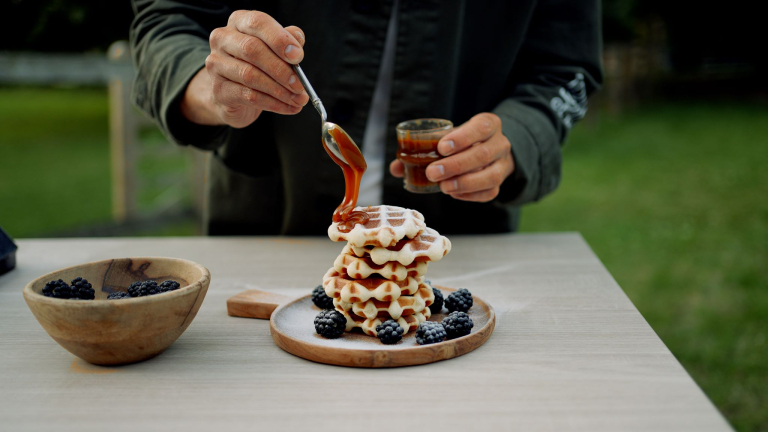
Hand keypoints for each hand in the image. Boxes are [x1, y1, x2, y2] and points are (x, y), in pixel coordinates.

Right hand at [181, 10, 309, 127]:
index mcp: (239, 22)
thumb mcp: (275, 50)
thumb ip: (286, 42)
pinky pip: (248, 96)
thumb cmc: (259, 66)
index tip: (299, 56)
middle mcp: (223, 39)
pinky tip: (288, 107)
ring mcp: (216, 64)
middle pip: (252, 49)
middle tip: (300, 85)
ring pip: (250, 75)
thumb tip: (297, 42)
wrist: (235, 97)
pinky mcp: (218, 89)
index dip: (279, 39)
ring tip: (298, 100)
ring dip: (279, 90)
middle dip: (281, 69)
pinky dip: (272, 103)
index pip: (258, 22)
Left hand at [390, 113, 513, 201]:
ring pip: (491, 176)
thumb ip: (424, 149)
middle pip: (483, 154)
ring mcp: (503, 165)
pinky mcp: (500, 184)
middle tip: (432, 173)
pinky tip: (453, 193)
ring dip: (464, 183)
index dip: (463, 137)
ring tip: (443, 187)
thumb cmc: (462, 142)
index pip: (482, 127)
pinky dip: (470, 195)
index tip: (441, 148)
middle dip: (456, 165)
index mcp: (488, 124)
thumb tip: (396, 167)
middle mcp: (500, 143)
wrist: (489, 150)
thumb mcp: (448, 137)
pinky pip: (490, 192)